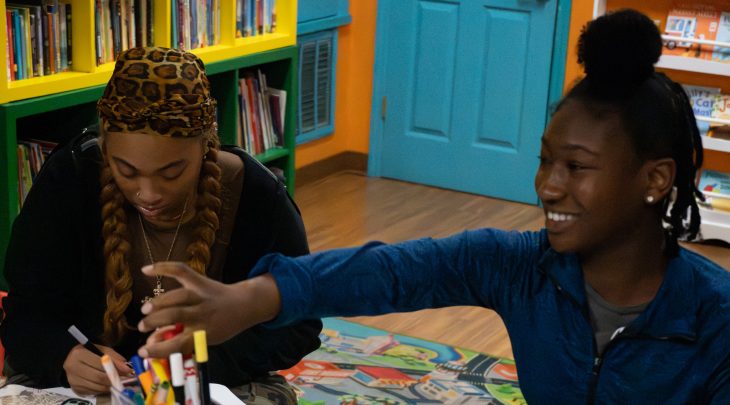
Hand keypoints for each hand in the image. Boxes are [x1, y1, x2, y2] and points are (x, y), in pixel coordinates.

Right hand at [63, 344, 132, 395]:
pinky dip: (103, 389)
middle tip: (124, 378)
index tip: (127, 370)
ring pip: (96, 386)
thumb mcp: (101, 350)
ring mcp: (73, 380)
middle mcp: (72, 367)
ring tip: (117, 381)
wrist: (72, 360)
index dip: (115, 368)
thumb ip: (114, 357)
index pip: (99, 363)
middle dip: (113, 379)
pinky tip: (107, 384)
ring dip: (109, 385)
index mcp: (79, 354)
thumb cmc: (90, 353)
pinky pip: (93, 391)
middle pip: (98, 377)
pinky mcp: (75, 389)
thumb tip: (126, 368)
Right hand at [136, 262, 280, 358]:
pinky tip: (146, 270)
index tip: (141, 352)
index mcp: (203, 333)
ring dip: (158, 302)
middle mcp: (202, 314)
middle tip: (142, 326)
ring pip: (178, 296)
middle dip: (155, 321)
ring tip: (145, 310)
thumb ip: (177, 341)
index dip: (158, 349)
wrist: (242, 305)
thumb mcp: (202, 338)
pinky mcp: (201, 280)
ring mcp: (202, 295)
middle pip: (176, 316)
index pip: (178, 343)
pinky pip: (181, 271)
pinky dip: (163, 268)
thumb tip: (148, 345)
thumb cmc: (218, 326)